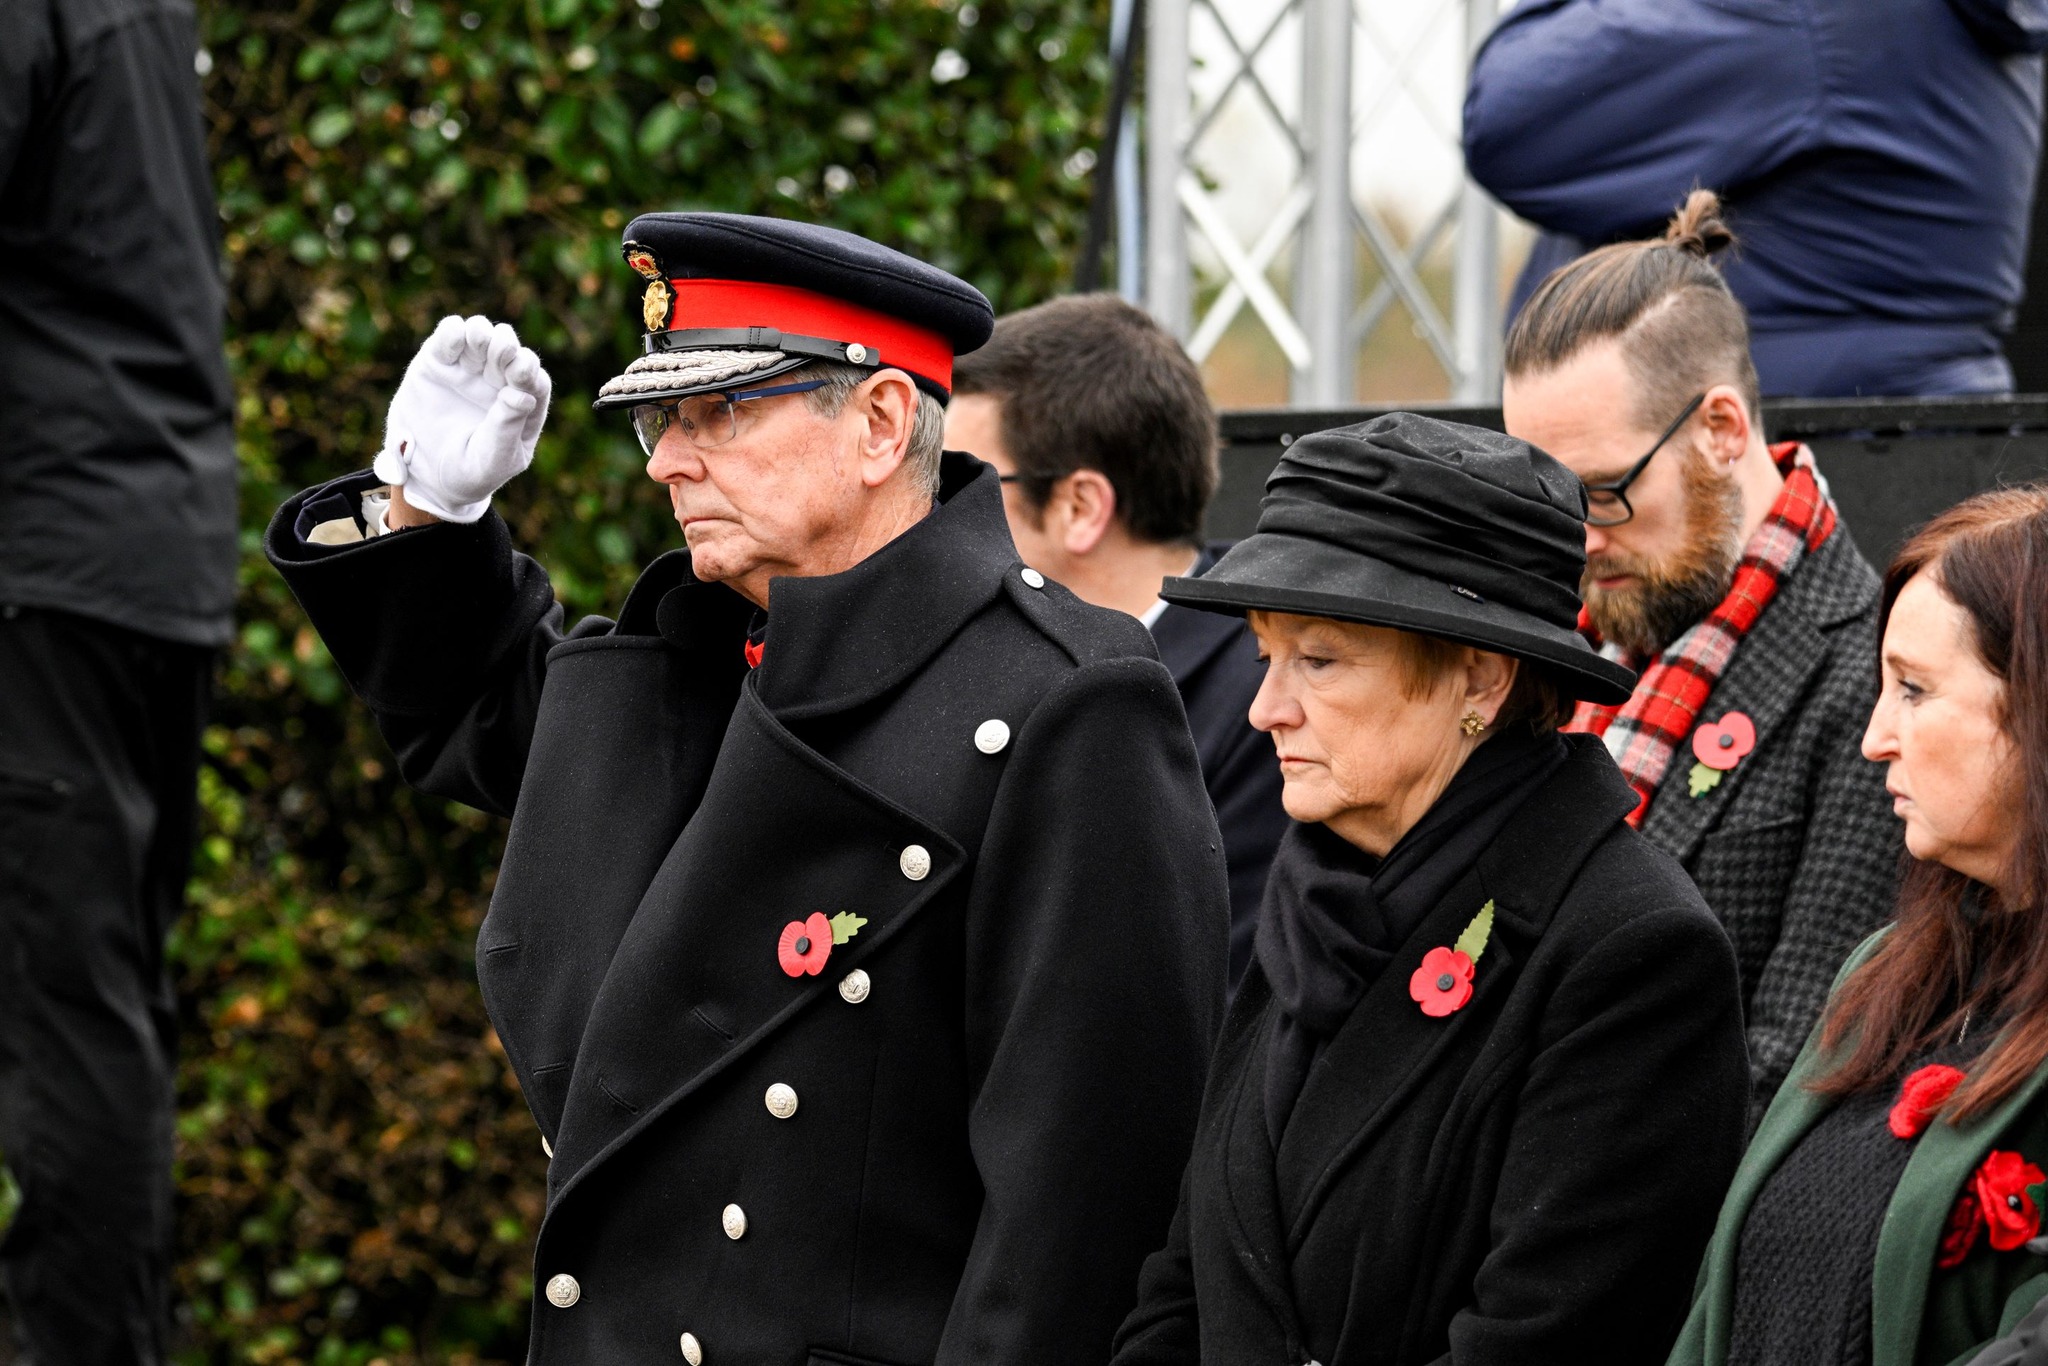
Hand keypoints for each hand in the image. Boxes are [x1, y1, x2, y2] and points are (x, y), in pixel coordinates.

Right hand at [373, 315, 551, 523]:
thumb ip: (507, 429)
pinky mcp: (438, 362)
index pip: (534, 380)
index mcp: (522, 407)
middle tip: (503, 354)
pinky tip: (455, 340)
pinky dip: (454, 331)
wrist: (424, 477)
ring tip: (480, 341)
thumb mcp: (492, 460)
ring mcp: (469, 370)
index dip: (529, 372)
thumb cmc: (469, 472)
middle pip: (511, 351)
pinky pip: (450, 335)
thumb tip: (522, 395)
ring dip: (484, 332)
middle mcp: (499, 383)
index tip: (520, 373)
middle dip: (508, 348)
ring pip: (483, 335)